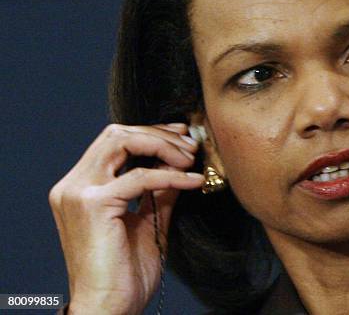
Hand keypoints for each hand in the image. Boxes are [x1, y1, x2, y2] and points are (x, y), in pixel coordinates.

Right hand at [48, 123, 203, 314]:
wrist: (109, 308)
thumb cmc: (125, 273)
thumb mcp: (148, 222)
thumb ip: (158, 191)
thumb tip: (178, 164)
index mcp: (81, 187)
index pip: (114, 141)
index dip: (150, 134)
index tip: (182, 135)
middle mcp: (73, 185)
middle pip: (117, 134)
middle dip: (159, 134)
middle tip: (191, 144)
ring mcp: (79, 192)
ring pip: (122, 142)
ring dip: (162, 146)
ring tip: (191, 158)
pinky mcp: (93, 204)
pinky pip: (141, 177)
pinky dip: (171, 175)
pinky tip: (193, 181)